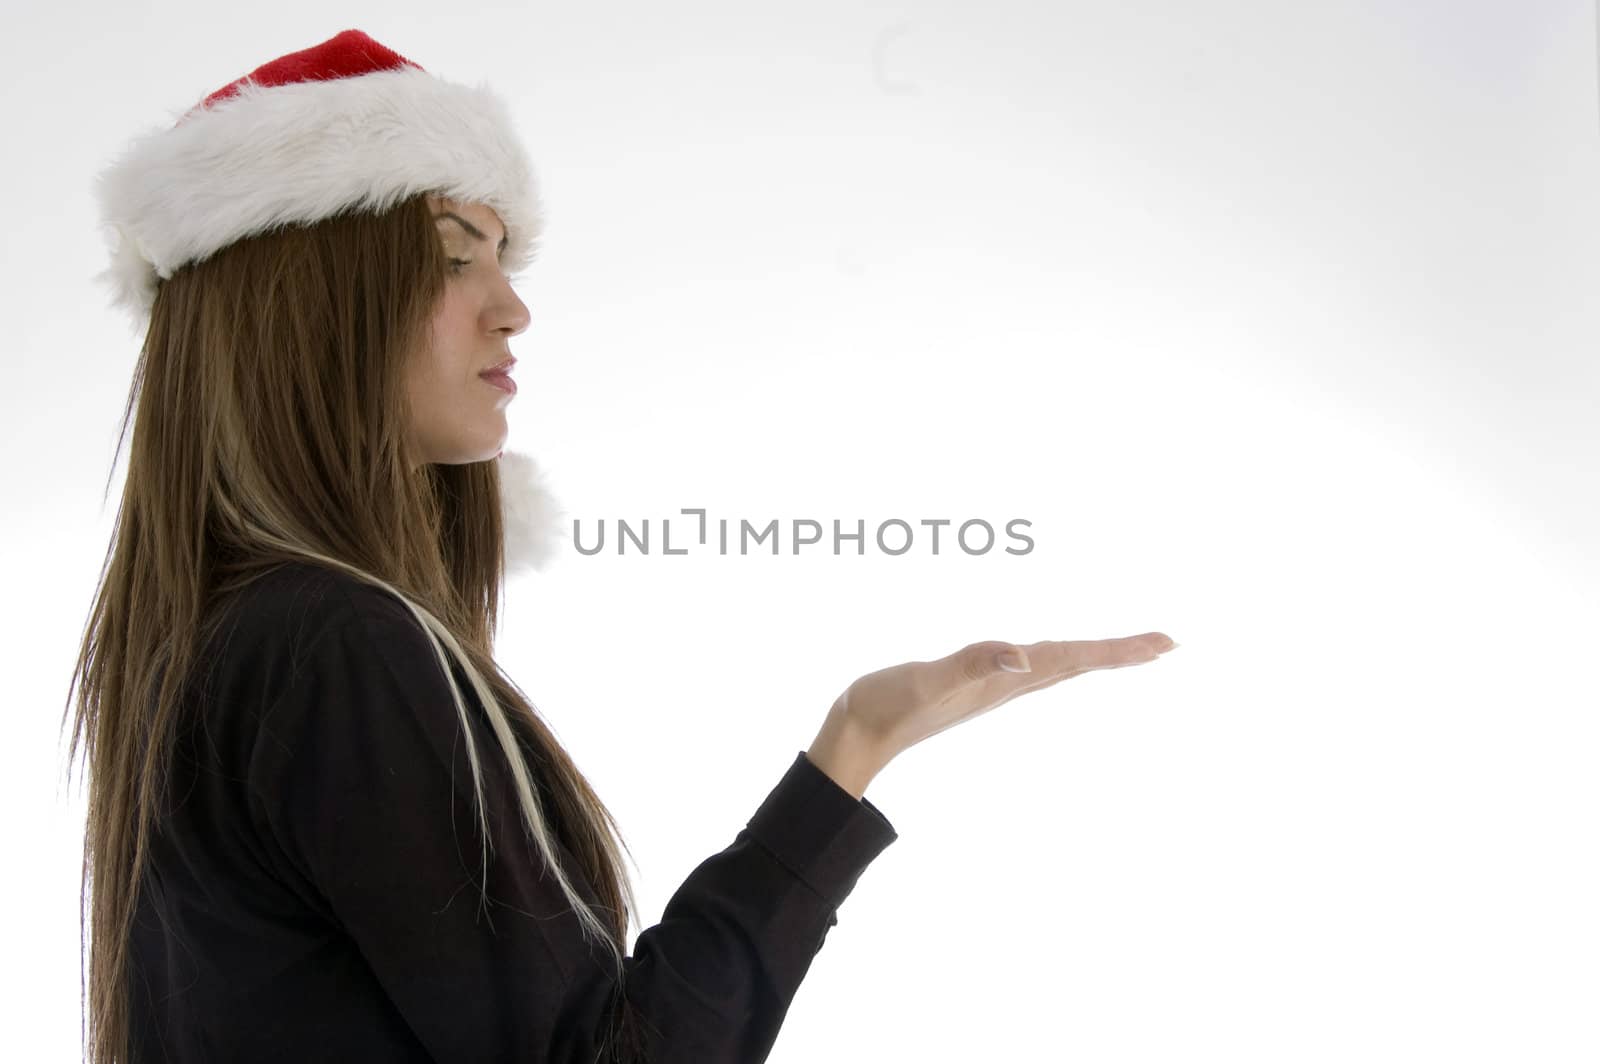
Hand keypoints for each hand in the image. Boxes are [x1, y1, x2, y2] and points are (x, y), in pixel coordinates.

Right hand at [835, 633, 1176, 762]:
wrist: (855, 738)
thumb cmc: (886, 706)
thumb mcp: (928, 681)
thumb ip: (973, 665)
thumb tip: (1025, 657)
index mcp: (1004, 681)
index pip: (1073, 658)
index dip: (1119, 649)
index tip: (1166, 642)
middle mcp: (1006, 686)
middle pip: (1077, 665)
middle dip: (1121, 654)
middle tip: (1167, 642)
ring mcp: (990, 690)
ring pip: (1057, 669)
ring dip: (1093, 659)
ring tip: (1125, 652)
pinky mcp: (973, 689)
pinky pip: (1029, 671)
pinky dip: (1053, 660)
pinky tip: (1047, 661)